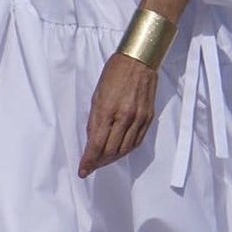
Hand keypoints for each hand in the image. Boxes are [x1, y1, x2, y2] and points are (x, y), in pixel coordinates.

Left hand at [78, 52, 157, 177]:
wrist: (139, 60)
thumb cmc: (114, 73)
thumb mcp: (97, 94)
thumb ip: (95, 119)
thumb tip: (92, 139)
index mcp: (108, 110)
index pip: (97, 144)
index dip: (89, 161)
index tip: (83, 171)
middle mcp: (125, 117)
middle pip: (111, 151)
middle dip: (99, 162)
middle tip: (91, 166)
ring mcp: (138, 119)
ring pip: (125, 150)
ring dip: (112, 159)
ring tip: (103, 161)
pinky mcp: (148, 118)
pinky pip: (137, 141)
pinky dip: (126, 150)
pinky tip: (119, 151)